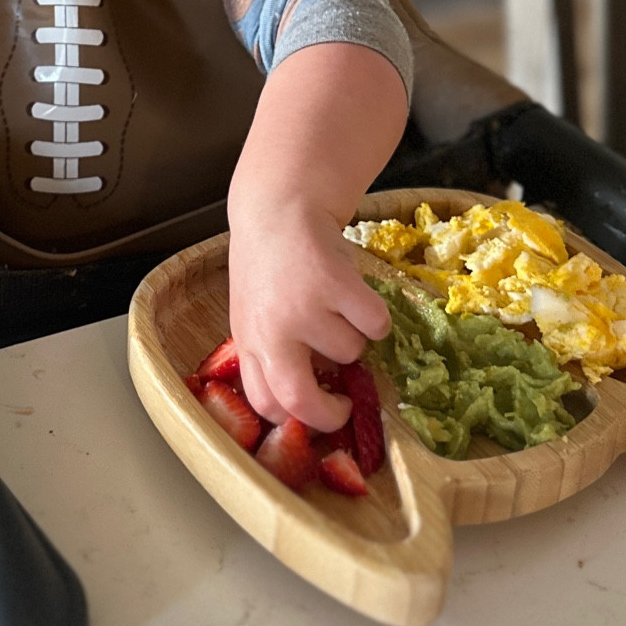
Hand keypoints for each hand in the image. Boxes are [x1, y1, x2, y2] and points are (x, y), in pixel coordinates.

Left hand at [227, 202, 390, 431]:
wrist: (279, 207)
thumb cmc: (269, 265)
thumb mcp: (257, 312)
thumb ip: (273, 351)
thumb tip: (307, 403)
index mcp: (249, 341)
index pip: (266, 404)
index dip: (297, 418)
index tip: (317, 412)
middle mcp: (271, 331)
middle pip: (301, 402)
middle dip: (330, 415)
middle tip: (345, 404)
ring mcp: (304, 309)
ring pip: (351, 353)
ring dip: (354, 335)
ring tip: (336, 305)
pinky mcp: (337, 285)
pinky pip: (376, 325)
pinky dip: (375, 314)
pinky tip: (354, 293)